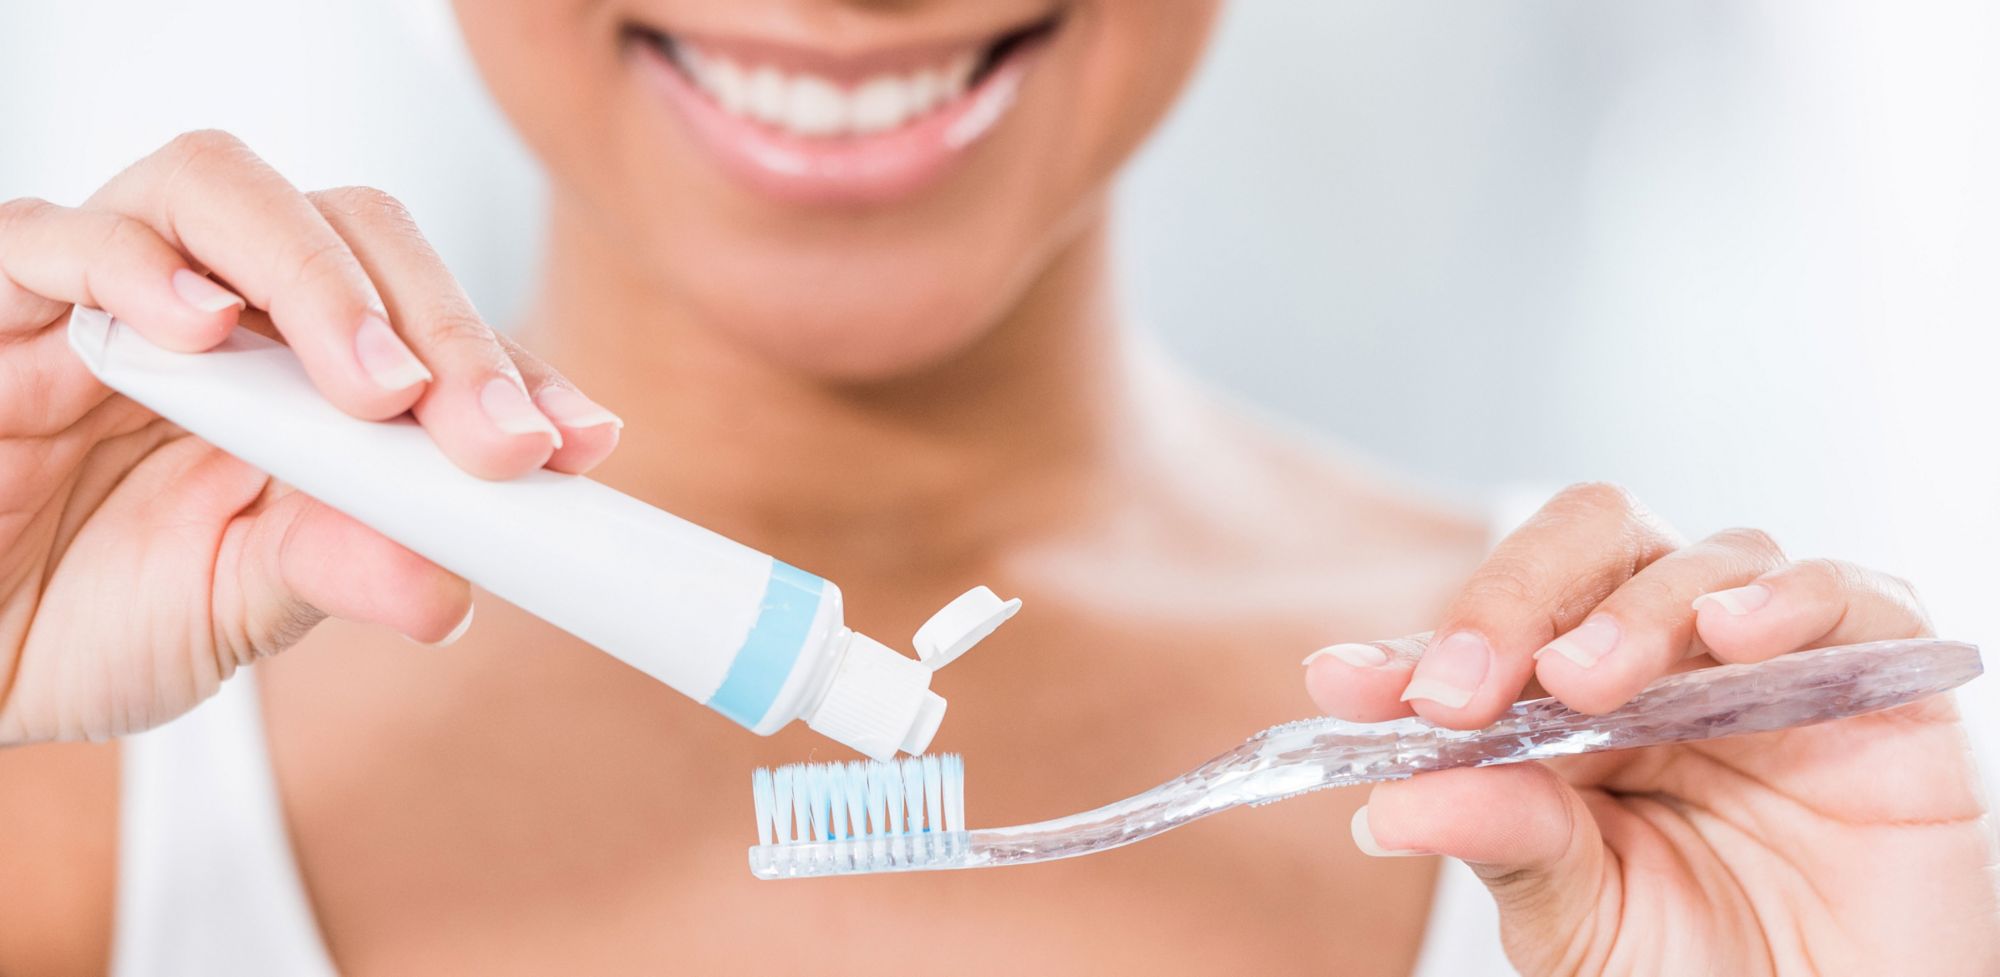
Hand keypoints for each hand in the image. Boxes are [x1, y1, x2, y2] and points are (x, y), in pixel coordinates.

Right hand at [0, 130, 622, 742]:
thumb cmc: (83, 614)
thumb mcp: (233, 608)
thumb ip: (333, 570)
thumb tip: (451, 588)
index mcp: (301, 375)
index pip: (427, 327)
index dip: (509, 369)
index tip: (577, 441)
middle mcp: (225, 307)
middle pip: (356, 232)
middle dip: (444, 327)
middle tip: (493, 435)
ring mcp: (118, 287)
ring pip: (229, 190)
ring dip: (320, 281)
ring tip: (377, 390)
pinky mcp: (6, 294)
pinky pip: (61, 233)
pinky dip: (140, 268)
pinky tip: (199, 331)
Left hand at [1304, 483, 1999, 975]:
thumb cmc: (1697, 972)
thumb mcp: (1577, 922)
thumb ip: (1505, 844)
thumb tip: (1389, 804)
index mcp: (1565, 705)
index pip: (1484, 636)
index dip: (1411, 649)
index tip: (1342, 685)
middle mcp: (1662, 659)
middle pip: (1585, 545)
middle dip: (1511, 601)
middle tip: (1465, 690)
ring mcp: (1767, 659)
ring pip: (1704, 558)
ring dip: (1632, 610)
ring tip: (1586, 682)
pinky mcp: (1881, 678)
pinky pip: (1849, 595)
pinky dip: (1789, 599)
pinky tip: (1733, 634)